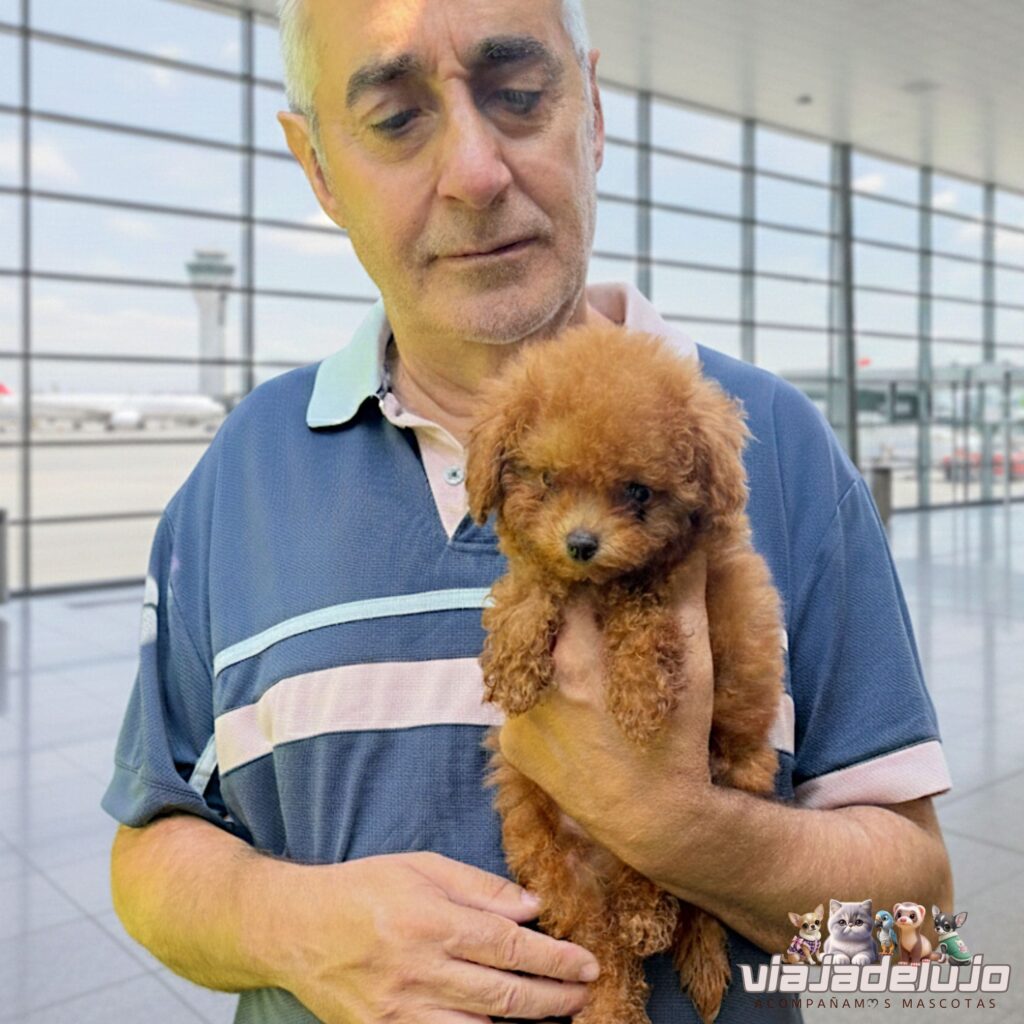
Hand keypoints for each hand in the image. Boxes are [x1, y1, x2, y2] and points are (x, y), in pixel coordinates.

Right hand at [270, 850, 598, 1022]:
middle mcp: (418, 970)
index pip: (508, 945)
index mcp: (429, 920)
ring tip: (559, 1014)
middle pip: (503, 995)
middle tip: (586, 992)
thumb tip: (532, 907)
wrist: (296, 929)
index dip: (554, 958)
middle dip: (554, 996)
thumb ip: (479, 888)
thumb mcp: (421, 868)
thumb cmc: (363, 889)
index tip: (586, 961)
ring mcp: (400, 1012)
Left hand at [497, 552, 713, 873]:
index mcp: (579, 656)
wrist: (656, 822)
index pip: (559, 589)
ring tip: (576, 652)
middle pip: (533, 619)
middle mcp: (538, 684)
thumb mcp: (693, 663)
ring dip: (544, 646)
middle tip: (581, 603)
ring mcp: (518, 716)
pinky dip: (539, 691)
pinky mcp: (511, 745)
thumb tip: (689, 540)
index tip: (589, 571)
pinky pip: (519, 699)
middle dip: (555, 605)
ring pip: (523, 658)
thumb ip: (685, 595)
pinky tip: (568, 702)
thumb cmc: (680, 738)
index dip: (573, 574)